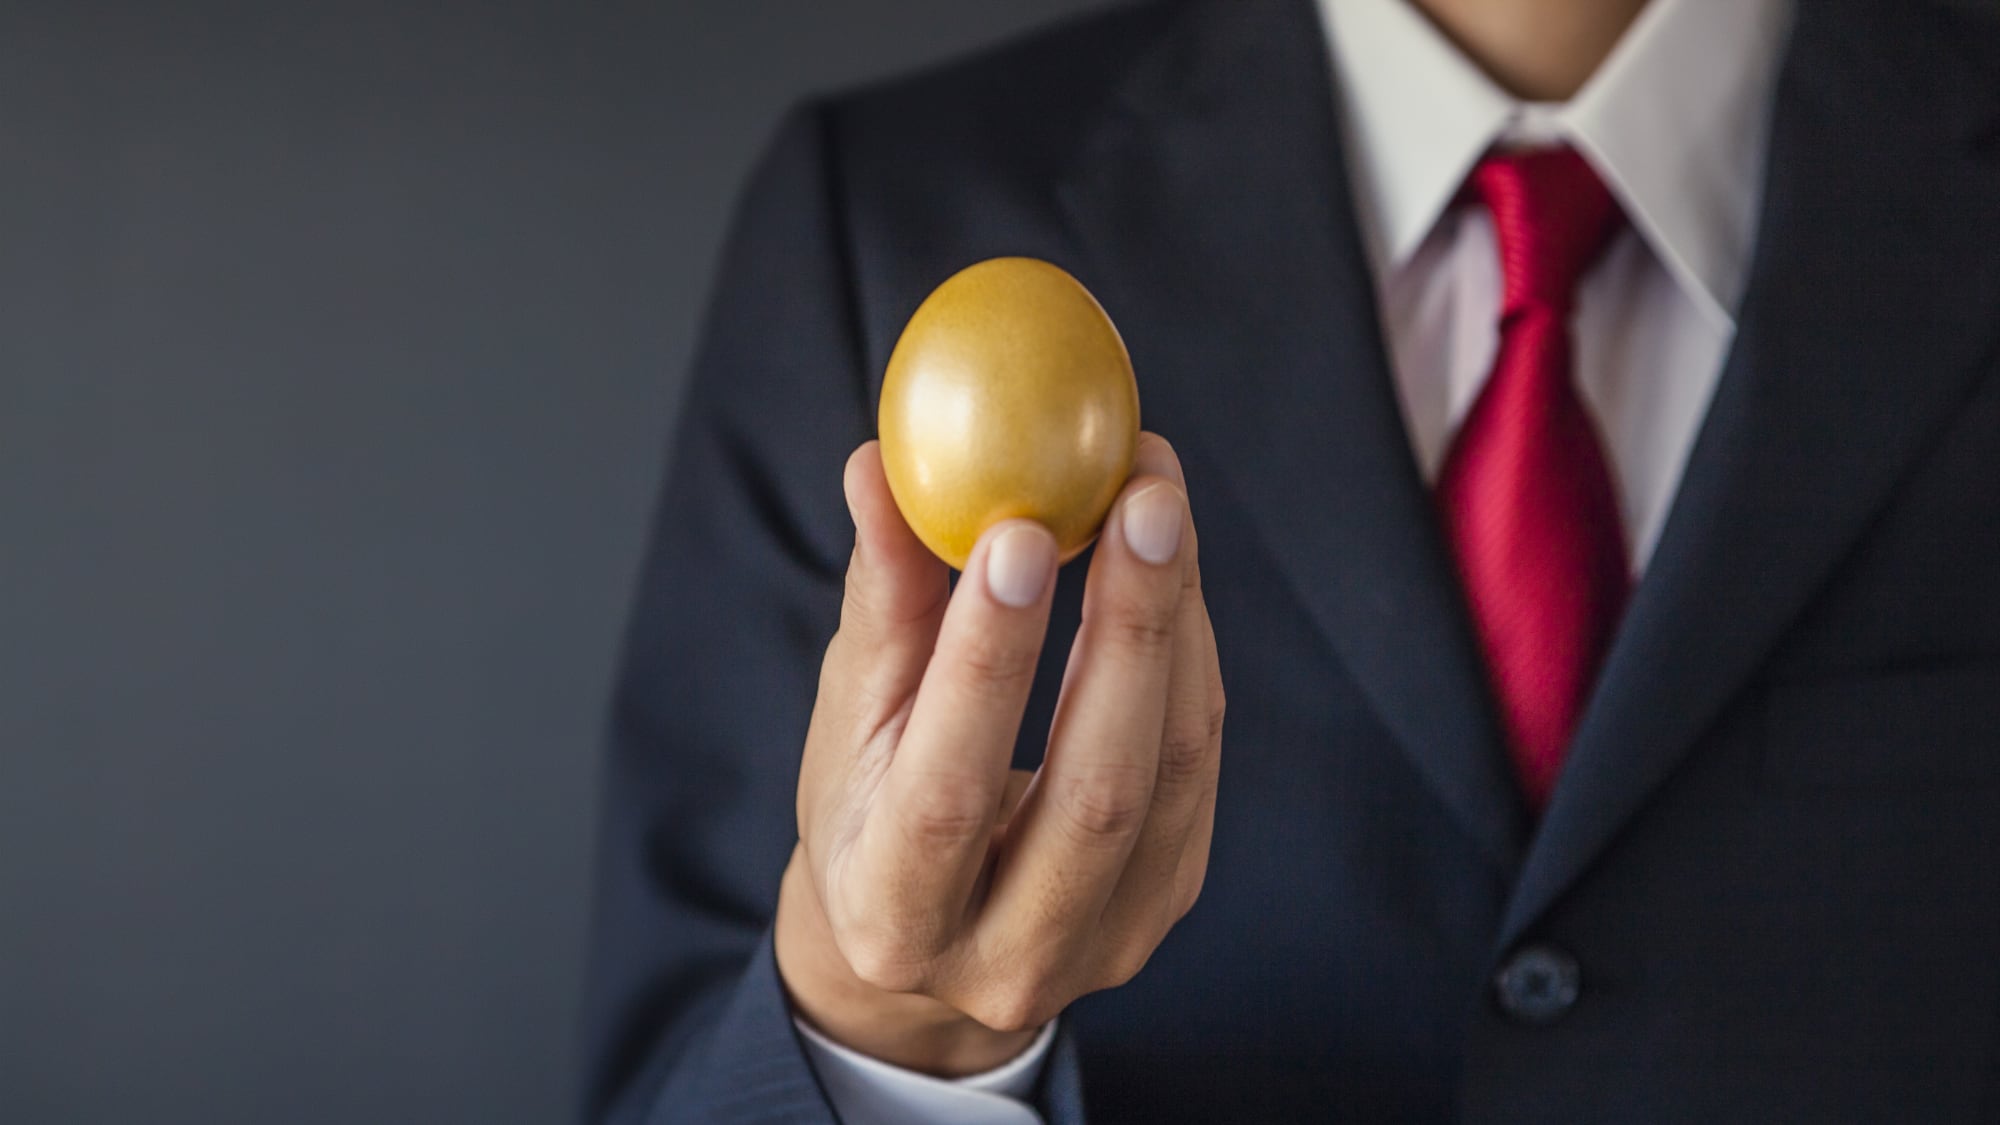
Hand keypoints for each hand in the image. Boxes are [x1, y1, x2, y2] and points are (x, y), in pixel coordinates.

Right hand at [774, 433, 1223, 1075]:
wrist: (926, 933)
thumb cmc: (869, 807)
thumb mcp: (851, 718)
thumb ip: (880, 602)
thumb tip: (877, 467)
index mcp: (892, 917)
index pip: (949, 793)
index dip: (988, 663)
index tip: (1018, 532)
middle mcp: (1008, 960)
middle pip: (1095, 793)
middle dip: (1128, 630)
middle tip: (1140, 495)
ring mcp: (1106, 943)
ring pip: (1170, 775)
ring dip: (1176, 626)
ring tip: (1158, 502)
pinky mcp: (1168, 903)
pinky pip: (1198, 767)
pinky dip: (1192, 658)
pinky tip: (1170, 569)